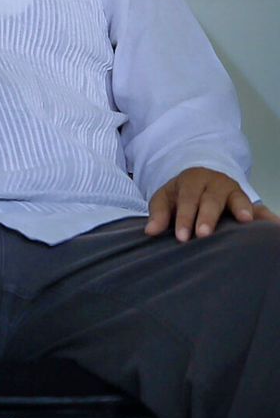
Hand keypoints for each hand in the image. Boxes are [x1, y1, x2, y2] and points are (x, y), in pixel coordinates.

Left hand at [144, 167, 278, 241]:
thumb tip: (150, 231)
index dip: (184, 217)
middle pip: (212, 199)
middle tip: (204, 234)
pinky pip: (261, 209)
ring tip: (245, 220)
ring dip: (241, 209)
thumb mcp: (166, 199)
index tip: (181, 237)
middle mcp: (216, 183)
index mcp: (193, 180)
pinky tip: (274, 226)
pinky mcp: (250, 203)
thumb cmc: (181, 195)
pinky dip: (268, 217)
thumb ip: (159, 213)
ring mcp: (235, 192)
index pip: (188, 198)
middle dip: (207, 216)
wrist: (201, 181)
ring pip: (238, 198)